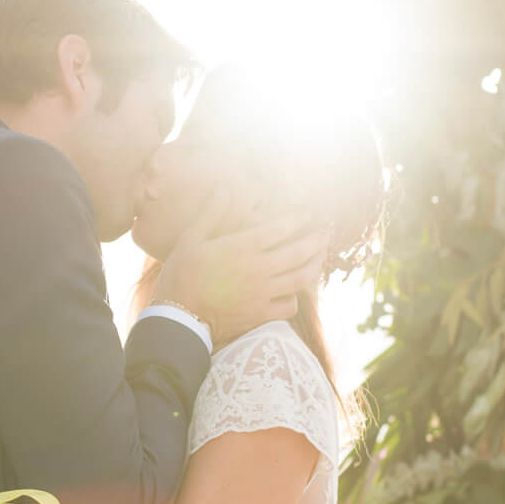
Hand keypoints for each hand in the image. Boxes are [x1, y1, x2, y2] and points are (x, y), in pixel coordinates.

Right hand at [155, 187, 326, 344]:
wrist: (178, 317)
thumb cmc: (181, 274)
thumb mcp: (191, 239)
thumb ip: (212, 212)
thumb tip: (224, 186)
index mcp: (242, 248)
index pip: (282, 228)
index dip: (299, 218)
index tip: (308, 212)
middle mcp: (259, 269)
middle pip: (300, 251)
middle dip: (317, 239)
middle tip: (326, 231)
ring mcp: (262, 293)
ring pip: (301, 278)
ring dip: (315, 265)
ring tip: (321, 257)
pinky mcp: (260, 314)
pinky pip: (289, 306)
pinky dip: (296, 298)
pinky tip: (294, 292)